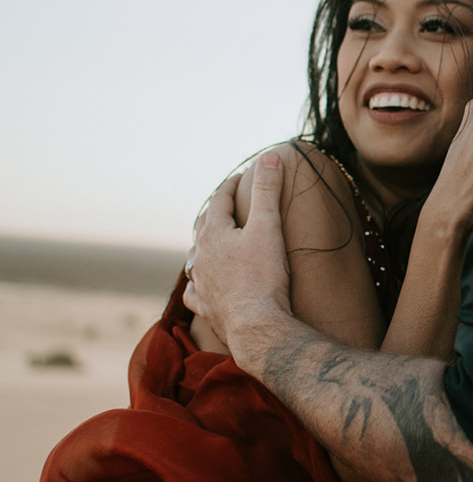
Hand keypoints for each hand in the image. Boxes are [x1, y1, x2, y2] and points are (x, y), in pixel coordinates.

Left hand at [183, 153, 292, 362]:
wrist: (257, 326)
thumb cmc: (264, 276)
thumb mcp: (268, 226)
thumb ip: (267, 190)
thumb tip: (269, 156)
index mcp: (213, 234)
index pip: (219, 200)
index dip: (231, 185)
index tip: (241, 178)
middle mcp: (200, 256)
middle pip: (204, 227)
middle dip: (216, 212)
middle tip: (228, 205)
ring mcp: (200, 283)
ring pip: (195, 258)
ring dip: (203, 247)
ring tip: (211, 243)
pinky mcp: (205, 307)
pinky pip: (193, 292)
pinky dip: (196, 284)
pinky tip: (198, 285)